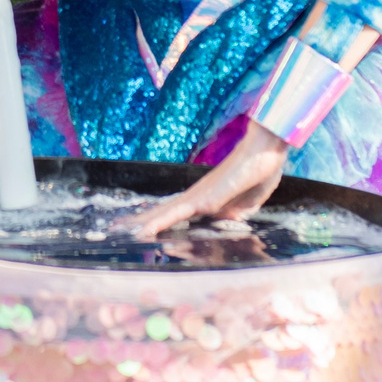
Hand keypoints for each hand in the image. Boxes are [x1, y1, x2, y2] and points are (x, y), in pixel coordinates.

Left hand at [129, 121, 289, 239]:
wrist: (266, 149)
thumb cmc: (259, 171)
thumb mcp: (247, 203)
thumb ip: (235, 213)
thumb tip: (231, 220)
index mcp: (205, 200)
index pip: (174, 213)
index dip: (156, 221)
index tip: (139, 229)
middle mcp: (195, 197)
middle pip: (161, 212)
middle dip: (139, 221)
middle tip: (115, 227)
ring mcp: (198, 197)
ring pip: (162, 213)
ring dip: (141, 224)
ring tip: (119, 230)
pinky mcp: (204, 199)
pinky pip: (177, 214)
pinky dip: (158, 223)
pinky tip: (144, 232)